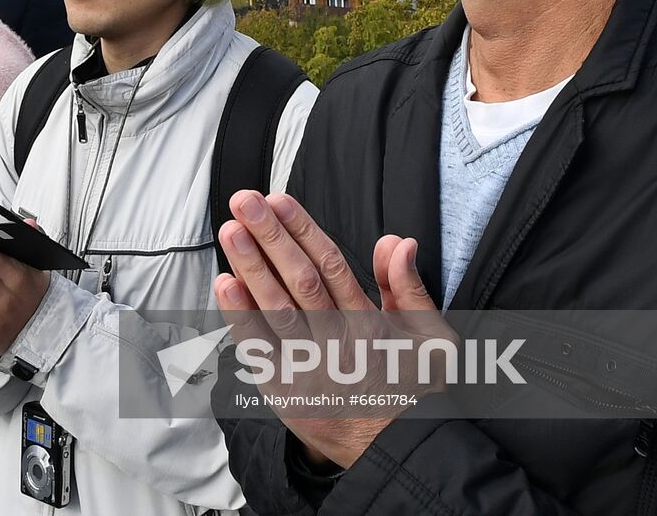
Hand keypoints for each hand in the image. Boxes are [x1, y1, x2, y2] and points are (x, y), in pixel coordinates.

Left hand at [214, 191, 447, 469]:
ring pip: (276, 309)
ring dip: (250, 267)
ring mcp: (309, 369)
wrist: (395, 454)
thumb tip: (398, 242)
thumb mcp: (430, 339)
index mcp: (371, 325)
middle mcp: (338, 343)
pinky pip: (258, 350)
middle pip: (299, 280)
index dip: (303, 230)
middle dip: (270, 237)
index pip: (331, 266)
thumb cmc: (412, 391)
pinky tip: (226, 285)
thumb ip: (408, 288)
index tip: (279, 201)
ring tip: (231, 231)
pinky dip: (240, 317)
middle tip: (244, 202)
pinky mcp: (285, 392)